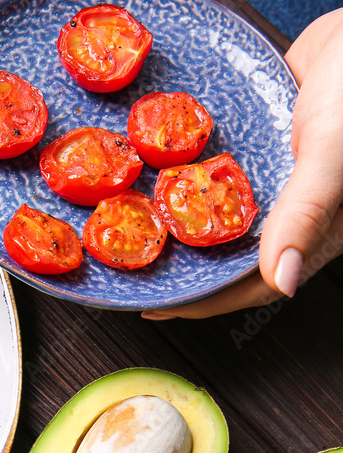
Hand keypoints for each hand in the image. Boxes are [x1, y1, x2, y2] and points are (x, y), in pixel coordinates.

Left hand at [143, 8, 342, 319]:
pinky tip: (156, 181)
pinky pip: (217, 175)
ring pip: (218, 217)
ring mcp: (270, 179)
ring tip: (133, 231)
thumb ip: (306, 214)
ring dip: (179, 225)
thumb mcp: (330, 154)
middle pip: (226, 256)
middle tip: (130, 270)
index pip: (251, 284)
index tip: (155, 306)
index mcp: (315, 230)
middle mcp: (289, 210)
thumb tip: (280, 282)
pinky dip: (188, 182)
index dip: (203, 300)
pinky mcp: (256, 147)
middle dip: (181, 267)